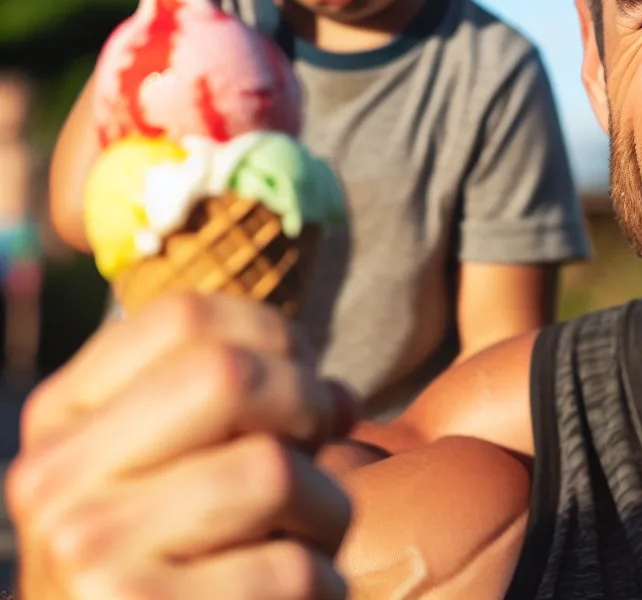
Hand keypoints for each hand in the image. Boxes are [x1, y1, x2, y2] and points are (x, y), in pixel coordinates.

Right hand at [7, 294, 356, 599]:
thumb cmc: (171, 569)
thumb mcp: (179, 472)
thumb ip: (248, 411)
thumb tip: (342, 397)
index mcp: (60, 423)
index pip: (183, 315)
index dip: (271, 332)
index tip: (298, 375)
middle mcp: (54, 483)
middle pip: (227, 373)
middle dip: (305, 402)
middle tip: (318, 444)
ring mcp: (88, 558)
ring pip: (272, 471)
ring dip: (327, 508)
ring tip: (307, 540)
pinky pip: (292, 569)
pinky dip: (322, 585)